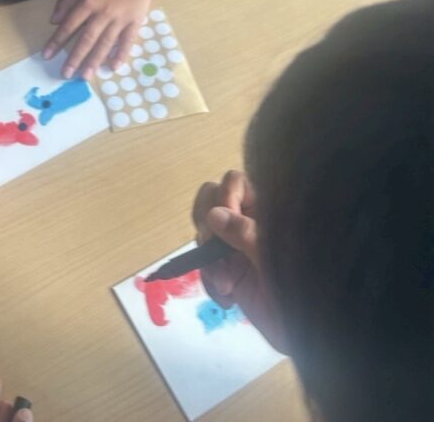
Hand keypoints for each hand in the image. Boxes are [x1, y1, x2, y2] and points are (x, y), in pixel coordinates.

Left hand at [43, 0, 158, 80]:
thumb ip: (67, 0)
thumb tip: (54, 21)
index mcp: (88, 2)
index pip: (69, 25)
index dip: (57, 41)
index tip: (47, 55)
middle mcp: (103, 14)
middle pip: (86, 39)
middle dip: (75, 58)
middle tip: (66, 75)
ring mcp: (120, 20)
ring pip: (105, 44)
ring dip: (95, 61)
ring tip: (86, 76)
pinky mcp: (135, 23)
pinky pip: (127, 42)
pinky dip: (121, 55)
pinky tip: (113, 67)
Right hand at [192, 170, 288, 352]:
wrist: (313, 335)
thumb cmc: (306, 290)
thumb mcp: (277, 259)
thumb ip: (246, 234)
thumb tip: (214, 214)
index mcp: (268, 209)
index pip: (234, 182)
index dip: (224, 197)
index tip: (224, 227)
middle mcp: (249, 222)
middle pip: (210, 201)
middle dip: (206, 228)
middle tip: (211, 251)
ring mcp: (237, 247)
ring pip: (204, 234)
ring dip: (207, 260)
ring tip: (226, 286)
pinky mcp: (230, 272)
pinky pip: (205, 265)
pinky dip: (209, 282)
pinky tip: (227, 300)